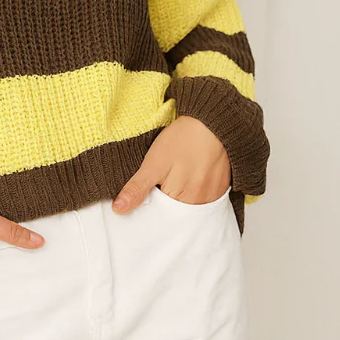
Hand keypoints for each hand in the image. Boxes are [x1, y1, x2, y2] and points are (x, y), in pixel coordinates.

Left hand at [111, 115, 230, 212]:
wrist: (211, 123)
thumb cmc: (181, 140)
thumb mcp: (153, 163)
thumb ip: (137, 188)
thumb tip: (119, 209)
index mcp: (180, 200)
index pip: (160, 217)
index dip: (151, 206)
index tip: (147, 193)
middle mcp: (199, 205)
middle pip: (176, 214)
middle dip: (166, 203)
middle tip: (163, 180)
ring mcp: (212, 198)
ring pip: (189, 207)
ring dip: (181, 198)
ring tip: (177, 176)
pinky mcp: (221, 190)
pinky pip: (203, 200)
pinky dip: (194, 192)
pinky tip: (190, 176)